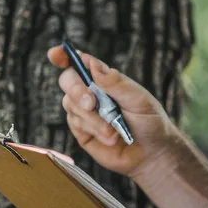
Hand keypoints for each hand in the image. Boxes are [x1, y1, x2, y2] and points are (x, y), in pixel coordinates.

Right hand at [47, 46, 181, 178]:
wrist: (152, 153)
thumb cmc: (150, 121)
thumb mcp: (138, 99)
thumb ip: (115, 82)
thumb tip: (93, 64)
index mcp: (104, 79)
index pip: (80, 62)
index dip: (63, 56)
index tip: (55, 54)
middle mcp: (90, 92)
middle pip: (67, 81)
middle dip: (77, 90)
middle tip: (92, 103)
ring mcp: (84, 112)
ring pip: (71, 105)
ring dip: (92, 118)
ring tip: (114, 131)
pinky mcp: (82, 132)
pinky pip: (76, 124)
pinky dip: (93, 130)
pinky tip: (110, 137)